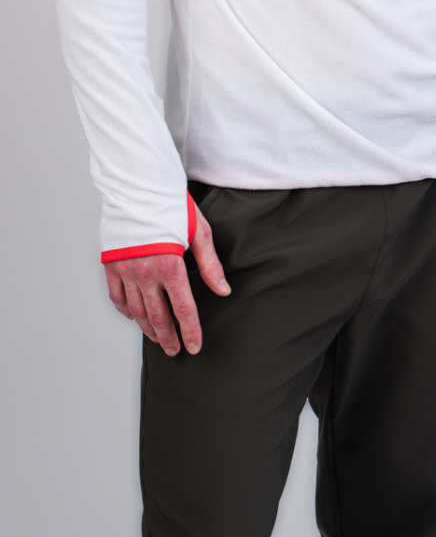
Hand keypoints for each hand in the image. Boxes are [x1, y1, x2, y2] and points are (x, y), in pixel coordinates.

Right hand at [104, 208, 229, 355]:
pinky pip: (117, 298)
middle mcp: (145, 272)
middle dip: (169, 338)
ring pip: (137, 311)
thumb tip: (223, 290)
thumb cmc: (172, 205)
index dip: (190, 331)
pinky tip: (135, 317)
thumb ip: (210, 266)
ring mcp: (125, 270)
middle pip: (158, 317)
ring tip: (159, 339)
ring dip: (149, 329)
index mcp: (170, 265)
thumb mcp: (199, 232)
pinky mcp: (111, 265)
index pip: (183, 309)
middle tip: (176, 350)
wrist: (139, 186)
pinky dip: (126, 311)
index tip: (194, 346)